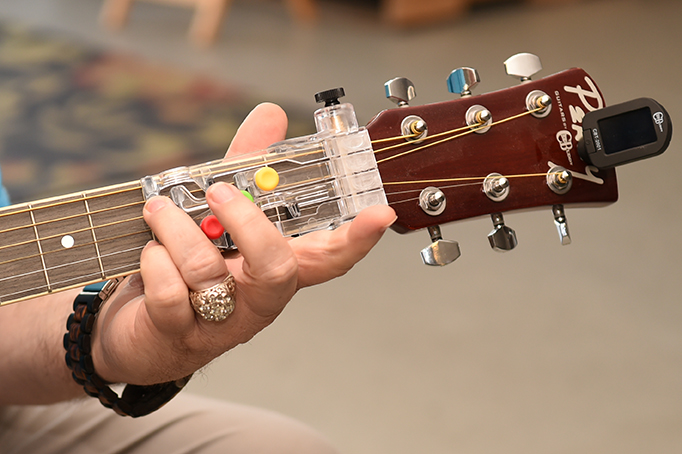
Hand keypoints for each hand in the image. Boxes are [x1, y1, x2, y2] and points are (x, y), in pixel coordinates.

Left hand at [92, 103, 395, 384]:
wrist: (138, 325)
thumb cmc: (187, 264)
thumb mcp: (218, 213)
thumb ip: (245, 166)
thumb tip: (271, 114)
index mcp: (277, 267)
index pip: (329, 257)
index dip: (357, 238)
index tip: (378, 214)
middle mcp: (259, 300)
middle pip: (279, 270)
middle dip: (246, 221)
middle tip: (217, 191)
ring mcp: (223, 323)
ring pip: (209, 272)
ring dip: (176, 229)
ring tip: (158, 211)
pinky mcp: (180, 336)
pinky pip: (171, 294)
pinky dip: (154, 262)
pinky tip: (150, 255)